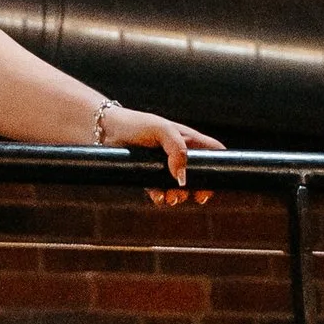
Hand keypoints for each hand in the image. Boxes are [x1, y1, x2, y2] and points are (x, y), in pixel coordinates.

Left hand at [97, 107, 223, 198]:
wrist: (105, 131)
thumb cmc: (136, 124)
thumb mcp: (161, 130)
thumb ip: (177, 150)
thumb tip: (183, 179)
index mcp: (188, 139)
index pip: (213, 153)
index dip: (218, 168)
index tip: (212, 185)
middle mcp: (178, 153)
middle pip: (198, 175)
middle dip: (197, 189)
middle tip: (193, 197)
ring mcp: (163, 165)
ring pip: (179, 187)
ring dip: (178, 196)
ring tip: (171, 198)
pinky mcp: (147, 175)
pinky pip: (159, 190)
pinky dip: (161, 197)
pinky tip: (158, 198)